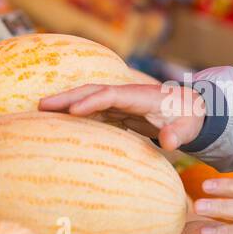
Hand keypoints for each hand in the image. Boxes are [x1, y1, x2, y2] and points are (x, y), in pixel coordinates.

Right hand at [38, 83, 205, 150]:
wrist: (192, 110)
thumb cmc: (189, 118)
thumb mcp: (188, 127)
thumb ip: (179, 134)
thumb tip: (169, 142)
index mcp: (140, 96)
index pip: (111, 95)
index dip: (92, 102)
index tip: (73, 112)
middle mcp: (126, 95)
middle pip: (92, 91)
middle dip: (67, 97)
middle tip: (41, 105)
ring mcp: (120, 102)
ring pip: (88, 99)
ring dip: (66, 105)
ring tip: (41, 112)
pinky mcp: (118, 111)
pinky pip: (93, 111)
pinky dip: (76, 114)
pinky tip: (59, 123)